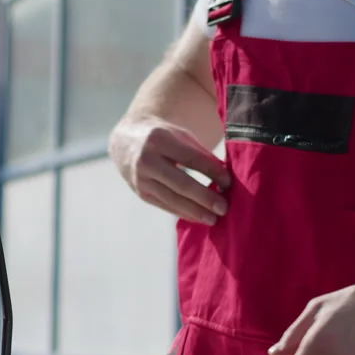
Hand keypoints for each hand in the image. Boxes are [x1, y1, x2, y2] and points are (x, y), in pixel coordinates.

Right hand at [109, 118, 230, 223]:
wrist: (126, 141)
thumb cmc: (163, 137)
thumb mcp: (180, 135)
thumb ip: (200, 153)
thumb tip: (224, 176)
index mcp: (159, 139)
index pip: (191, 158)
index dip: (211, 171)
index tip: (229, 182)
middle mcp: (147, 160)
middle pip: (181, 183)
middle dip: (204, 197)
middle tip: (224, 207)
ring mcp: (141, 179)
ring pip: (172, 199)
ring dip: (195, 211)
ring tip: (214, 219)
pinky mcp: (142, 193)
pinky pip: (166, 206)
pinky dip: (184, 213)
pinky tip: (199, 218)